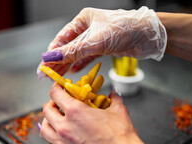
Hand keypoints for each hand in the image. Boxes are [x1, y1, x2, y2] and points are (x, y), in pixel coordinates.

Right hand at [38, 6, 165, 78]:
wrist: (148, 35)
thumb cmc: (123, 29)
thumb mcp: (95, 41)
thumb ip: (74, 51)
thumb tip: (53, 57)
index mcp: (83, 20)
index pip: (62, 38)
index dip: (52, 53)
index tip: (43, 65)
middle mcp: (88, 28)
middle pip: (68, 47)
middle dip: (57, 61)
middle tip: (46, 74)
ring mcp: (96, 39)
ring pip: (77, 54)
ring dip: (67, 65)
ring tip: (56, 76)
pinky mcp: (104, 48)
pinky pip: (88, 57)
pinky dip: (80, 64)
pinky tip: (72, 72)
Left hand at [40, 83, 144, 143]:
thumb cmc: (120, 138)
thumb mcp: (119, 112)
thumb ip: (114, 100)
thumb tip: (114, 96)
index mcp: (75, 112)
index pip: (56, 95)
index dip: (56, 88)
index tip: (59, 87)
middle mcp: (65, 127)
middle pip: (47, 111)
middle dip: (51, 103)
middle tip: (58, 102)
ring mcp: (64, 143)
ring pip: (44, 129)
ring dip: (47, 121)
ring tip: (54, 119)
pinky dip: (52, 137)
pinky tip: (58, 135)